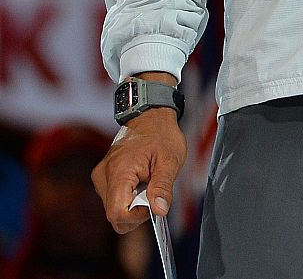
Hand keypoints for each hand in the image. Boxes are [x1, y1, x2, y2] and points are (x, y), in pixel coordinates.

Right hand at [91, 102, 186, 233]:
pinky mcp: (103, 176)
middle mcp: (103, 176)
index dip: (136, 217)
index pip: (116, 213)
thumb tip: (160, 211)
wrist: (149, 115)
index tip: (153, 204)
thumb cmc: (161, 134)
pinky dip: (128, 196)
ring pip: (114, 207)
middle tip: (154, 192)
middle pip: (114, 214)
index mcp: (119, 172)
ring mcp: (101, 176)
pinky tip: (141, 181)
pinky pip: (113, 197)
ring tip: (148, 182)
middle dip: (136, 212)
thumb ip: (163, 187)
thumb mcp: (170, 160)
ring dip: (133, 204)